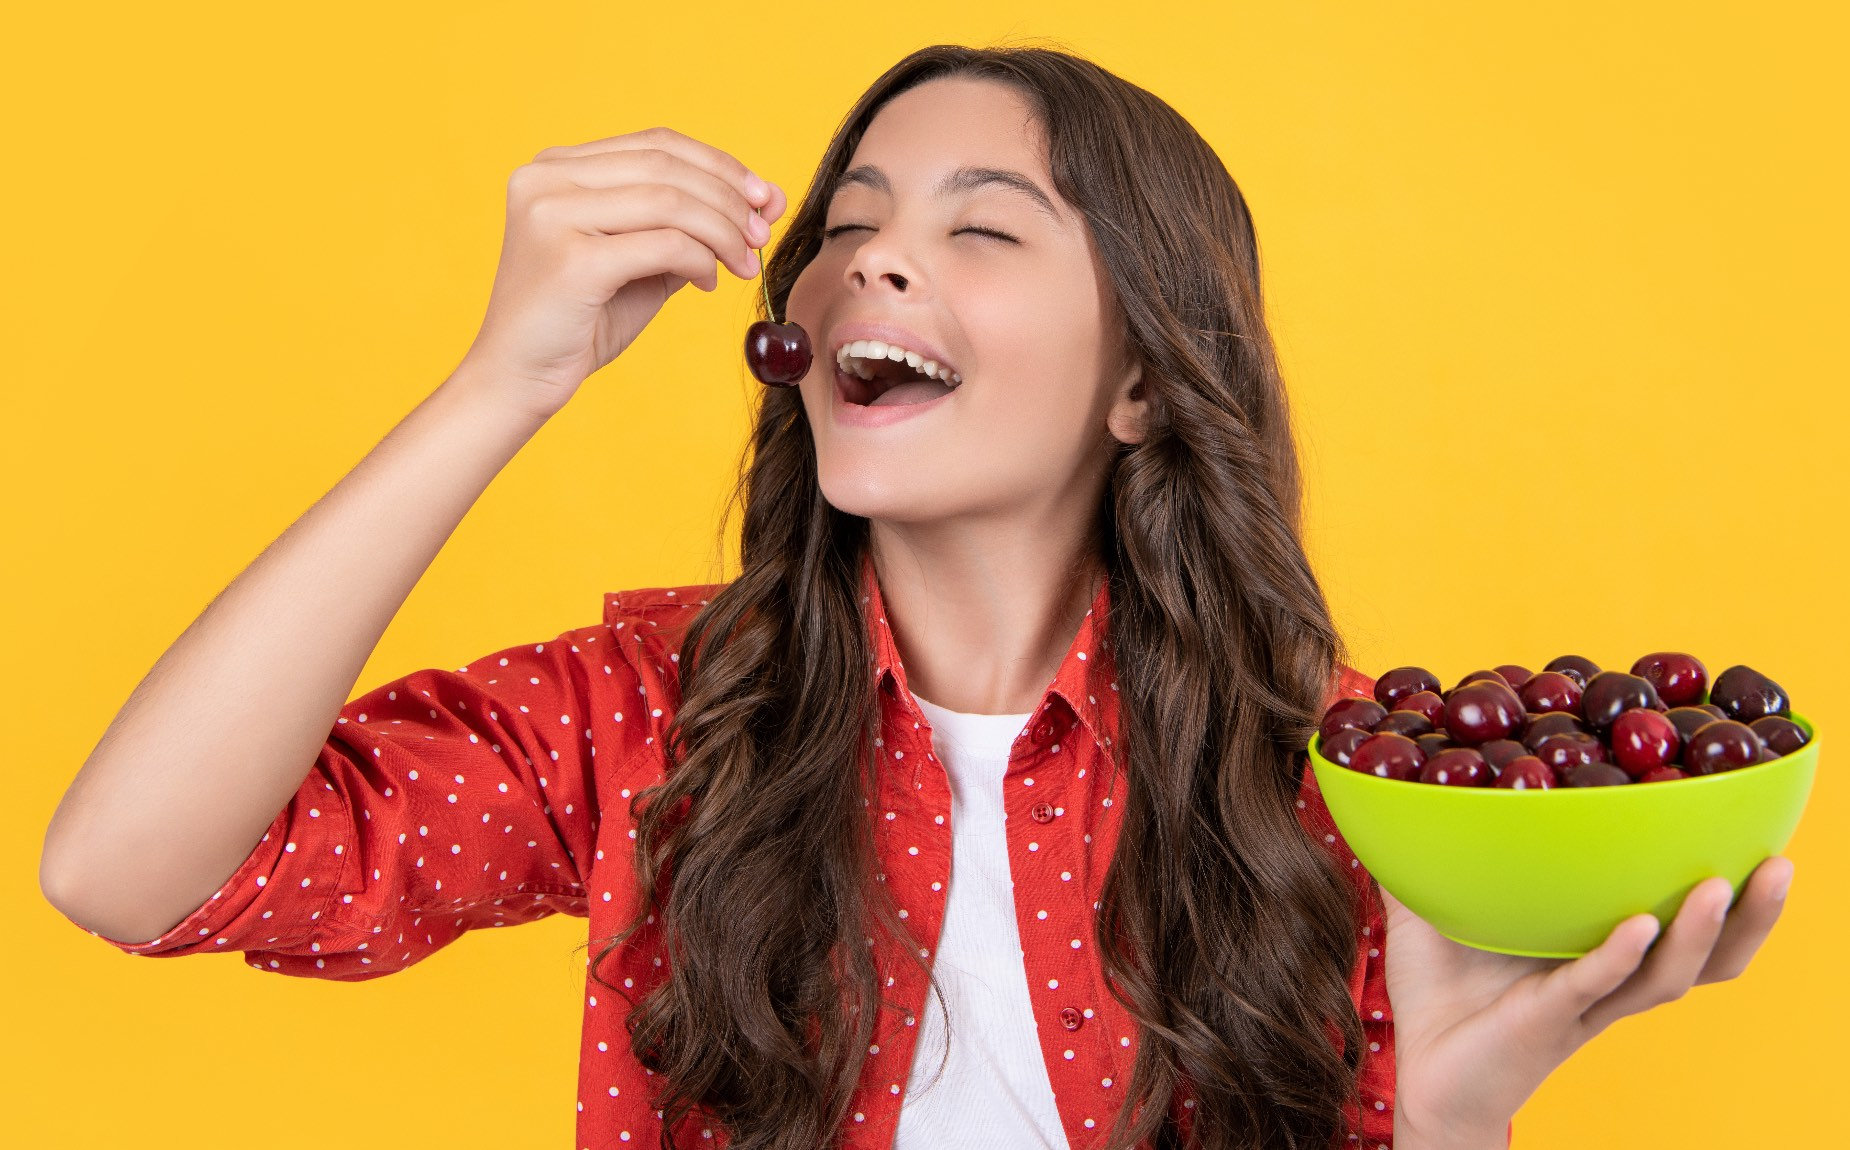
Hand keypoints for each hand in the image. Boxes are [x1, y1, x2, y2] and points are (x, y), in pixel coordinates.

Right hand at [458, 126, 788, 421]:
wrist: (519, 379)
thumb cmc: (579, 322)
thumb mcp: (639, 261)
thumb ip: (686, 228)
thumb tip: (762, 201)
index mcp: (556, 166)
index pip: (655, 144)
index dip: (719, 165)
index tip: (763, 197)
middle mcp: (546, 177)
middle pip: (666, 165)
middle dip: (729, 199)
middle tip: (763, 234)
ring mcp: (552, 214)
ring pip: (670, 200)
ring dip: (722, 231)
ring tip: (745, 263)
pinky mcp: (571, 259)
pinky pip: (664, 244)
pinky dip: (700, 259)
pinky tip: (709, 282)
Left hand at [1381, 855, 1793, 1147]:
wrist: (1420, 1072)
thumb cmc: (1439, 996)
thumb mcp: (1435, 911)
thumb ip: (1433, 855)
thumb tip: (1409, 787)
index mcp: (1596, 950)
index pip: (1677, 918)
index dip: (1723, 886)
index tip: (1752, 832)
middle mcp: (1607, 979)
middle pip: (1704, 954)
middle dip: (1751, 915)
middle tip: (1780, 862)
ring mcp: (1583, 1003)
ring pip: (1667, 976)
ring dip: (1699, 932)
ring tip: (1724, 884)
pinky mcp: (1549, 1021)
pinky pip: (1595, 987)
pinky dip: (1619, 956)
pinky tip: (1641, 926)